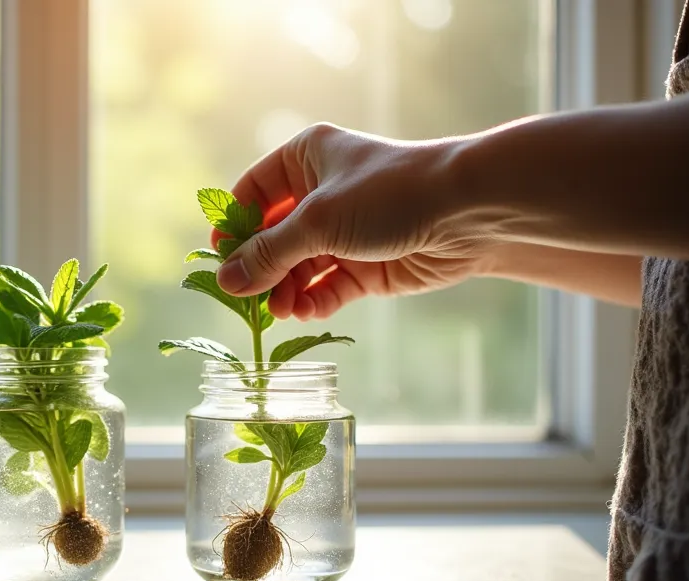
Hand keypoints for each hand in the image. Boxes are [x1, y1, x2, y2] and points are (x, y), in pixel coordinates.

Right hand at [215, 123, 498, 320]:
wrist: (468, 211)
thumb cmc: (390, 194)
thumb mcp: (317, 221)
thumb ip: (268, 254)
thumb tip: (226, 280)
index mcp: (305, 159)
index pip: (252, 193)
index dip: (234, 226)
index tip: (220, 260)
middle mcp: (321, 193)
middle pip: (272, 237)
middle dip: (260, 268)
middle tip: (247, 299)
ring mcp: (345, 232)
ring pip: (297, 267)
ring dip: (284, 289)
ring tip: (278, 310)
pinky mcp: (367, 265)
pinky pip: (327, 287)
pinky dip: (313, 300)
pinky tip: (304, 312)